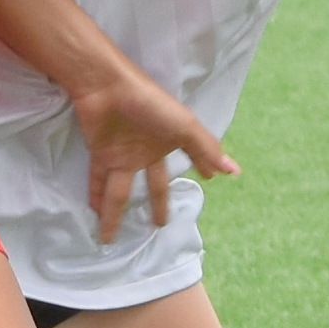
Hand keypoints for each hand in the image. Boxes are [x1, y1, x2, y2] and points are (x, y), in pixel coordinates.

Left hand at [69, 52, 236, 243]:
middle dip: (156, 204)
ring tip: (111, 239)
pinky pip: (97, 181)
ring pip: (119, 191)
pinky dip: (95, 197)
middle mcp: (145, 152)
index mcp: (168, 143)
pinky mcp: (100, 154)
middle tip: (159, 226)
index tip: (208, 180)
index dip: (199, 167)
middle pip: (151, 186)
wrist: (109, 89)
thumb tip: (234, 172)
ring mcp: (122, 154)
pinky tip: (94, 214)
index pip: (187, 160)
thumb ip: (206, 149)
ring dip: (115, 214)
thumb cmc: (151, 104)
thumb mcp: (184, 126)